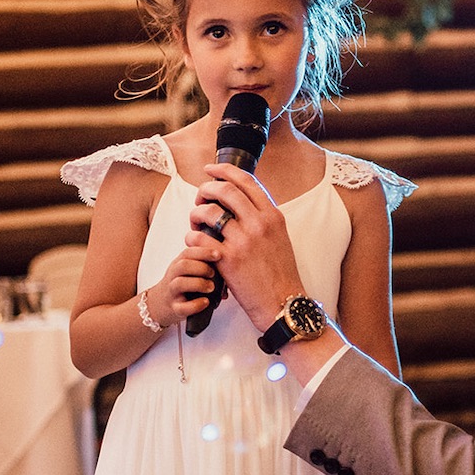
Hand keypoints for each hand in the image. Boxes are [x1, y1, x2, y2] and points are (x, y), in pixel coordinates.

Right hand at [144, 246, 219, 327]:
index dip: (203, 252)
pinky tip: (206, 302)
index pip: (188, 253)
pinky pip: (183, 307)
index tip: (218, 254)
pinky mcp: (174, 308)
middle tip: (213, 274)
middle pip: (183, 265)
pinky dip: (196, 305)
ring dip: (199, 284)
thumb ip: (204, 265)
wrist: (159, 304)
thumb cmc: (181, 286)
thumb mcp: (188, 271)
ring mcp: (172, 293)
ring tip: (211, 287)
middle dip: (202, 267)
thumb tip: (229, 269)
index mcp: (178, 264)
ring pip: (180, 283)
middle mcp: (173, 276)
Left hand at [185, 162, 304, 331]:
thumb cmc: (281, 275)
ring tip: (195, 222)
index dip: (224, 171)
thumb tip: (243, 203)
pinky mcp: (228, 260)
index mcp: (273, 216)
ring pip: (208, 212)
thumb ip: (264, 219)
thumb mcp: (281, 238)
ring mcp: (243, 241)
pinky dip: (192, 237)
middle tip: (200, 197)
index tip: (211, 170)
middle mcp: (259, 224)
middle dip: (206, 189)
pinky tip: (194, 242)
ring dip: (196, 213)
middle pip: (225, 190)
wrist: (283, 304)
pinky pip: (199, 238)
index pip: (247, 181)